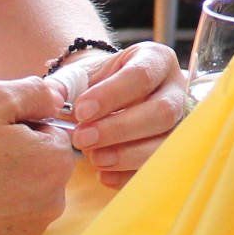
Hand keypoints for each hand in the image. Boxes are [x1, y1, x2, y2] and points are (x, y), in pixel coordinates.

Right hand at [0, 77, 74, 234]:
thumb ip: (35, 92)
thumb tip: (57, 98)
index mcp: (54, 163)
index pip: (51, 132)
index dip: (19, 125)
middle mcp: (51, 204)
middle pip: (40, 167)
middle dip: (15, 156)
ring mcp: (27, 234)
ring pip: (24, 196)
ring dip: (3, 186)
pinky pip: (4, 224)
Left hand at [66, 41, 190, 186]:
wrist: (105, 98)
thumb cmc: (94, 84)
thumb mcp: (79, 75)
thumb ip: (63, 86)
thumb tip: (53, 100)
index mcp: (155, 59)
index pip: (141, 76)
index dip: (112, 96)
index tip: (81, 111)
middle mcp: (176, 89)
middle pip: (162, 112)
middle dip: (120, 129)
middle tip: (82, 139)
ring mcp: (180, 123)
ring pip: (166, 143)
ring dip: (127, 154)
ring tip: (93, 158)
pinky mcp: (174, 151)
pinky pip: (159, 168)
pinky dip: (130, 175)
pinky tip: (104, 175)